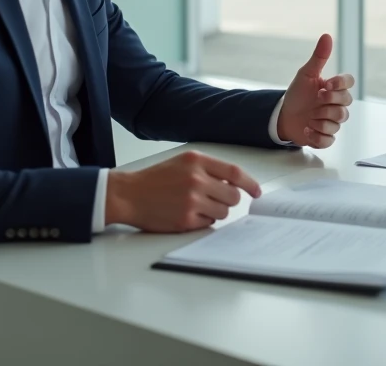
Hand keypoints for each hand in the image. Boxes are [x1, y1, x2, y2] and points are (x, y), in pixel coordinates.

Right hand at [105, 151, 260, 231]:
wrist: (128, 194)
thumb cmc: (155, 179)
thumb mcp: (182, 162)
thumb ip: (208, 169)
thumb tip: (234, 185)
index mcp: (196, 161)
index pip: (234, 173)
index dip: (250, 184)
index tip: (256, 192)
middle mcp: (196, 179)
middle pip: (233, 196)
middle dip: (229, 201)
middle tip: (215, 200)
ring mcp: (191, 201)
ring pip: (223, 212)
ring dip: (215, 211)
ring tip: (197, 206)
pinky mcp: (185, 220)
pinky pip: (208, 224)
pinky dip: (202, 221)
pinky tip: (187, 213)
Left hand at [277, 34, 353, 147]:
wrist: (283, 115)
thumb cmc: (298, 93)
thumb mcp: (306, 74)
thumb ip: (319, 57)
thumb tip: (327, 36)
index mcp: (334, 88)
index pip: (349, 83)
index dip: (341, 84)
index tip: (327, 84)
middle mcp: (336, 104)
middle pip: (346, 103)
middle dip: (329, 102)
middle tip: (316, 99)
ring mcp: (332, 121)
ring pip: (338, 122)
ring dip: (321, 119)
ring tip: (309, 116)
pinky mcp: (325, 137)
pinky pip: (329, 139)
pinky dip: (317, 136)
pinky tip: (307, 129)